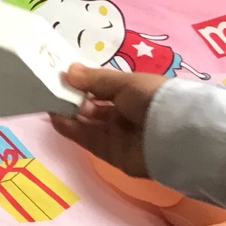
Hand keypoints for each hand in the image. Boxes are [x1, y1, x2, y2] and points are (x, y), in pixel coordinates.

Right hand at [49, 63, 167, 177]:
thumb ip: (93, 79)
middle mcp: (126, 115)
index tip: (61, 76)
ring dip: (69, 114)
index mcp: (133, 94)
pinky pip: (89, 141)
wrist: (176, 134)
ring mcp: (119, 136)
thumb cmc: (152, 98)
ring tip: (48, 102)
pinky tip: (56, 119)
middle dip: (72, 99)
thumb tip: (67, 70)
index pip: (102, 89)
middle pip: (93, 108)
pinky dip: (72, 131)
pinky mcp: (113, 155)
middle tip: (50, 89)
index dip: (82, 83)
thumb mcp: (124, 82)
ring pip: (88, 124)